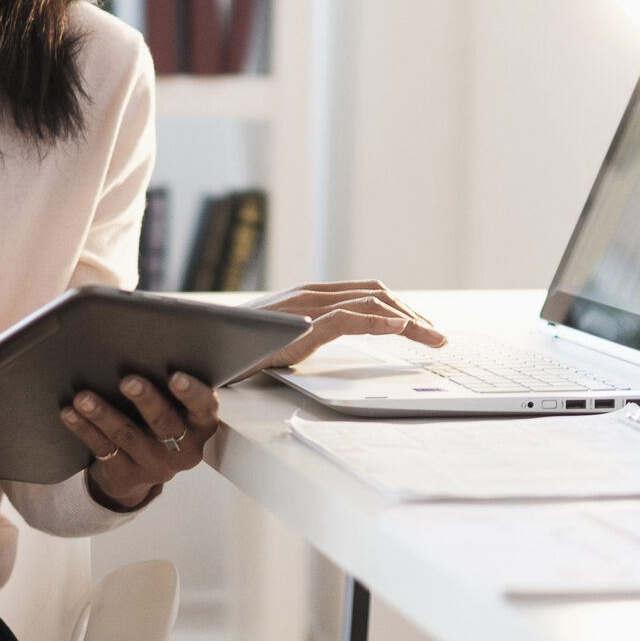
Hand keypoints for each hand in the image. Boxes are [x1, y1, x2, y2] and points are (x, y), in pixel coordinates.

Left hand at [59, 371, 219, 510]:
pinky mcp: (128, 474)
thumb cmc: (161, 420)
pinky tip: (71, 413)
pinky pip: (103, 448)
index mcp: (201, 425)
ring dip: (103, 414)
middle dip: (145, 400)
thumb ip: (169, 383)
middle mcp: (184, 449)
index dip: (192, 393)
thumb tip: (144, 343)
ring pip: (127, 435)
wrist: (142, 467)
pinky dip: (85, 428)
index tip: (175, 377)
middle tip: (127, 381)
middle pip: (164, 422)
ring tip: (84, 397)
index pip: (204, 407)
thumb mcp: (177, 407)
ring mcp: (155, 465)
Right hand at [231, 280, 446, 379]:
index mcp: (310, 296)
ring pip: (372, 303)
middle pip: (378, 294)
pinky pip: (349, 318)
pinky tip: (402, 331)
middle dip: (414, 314)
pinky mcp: (301, 325)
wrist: (202, 346)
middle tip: (437, 338)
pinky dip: (380, 323)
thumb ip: (306, 333)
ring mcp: (307, 306)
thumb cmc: (237, 346)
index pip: (367, 294)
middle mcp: (312, 294)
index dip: (401, 309)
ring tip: (433, 339)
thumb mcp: (281, 337)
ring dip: (410, 321)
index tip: (424, 330)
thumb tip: (324, 342)